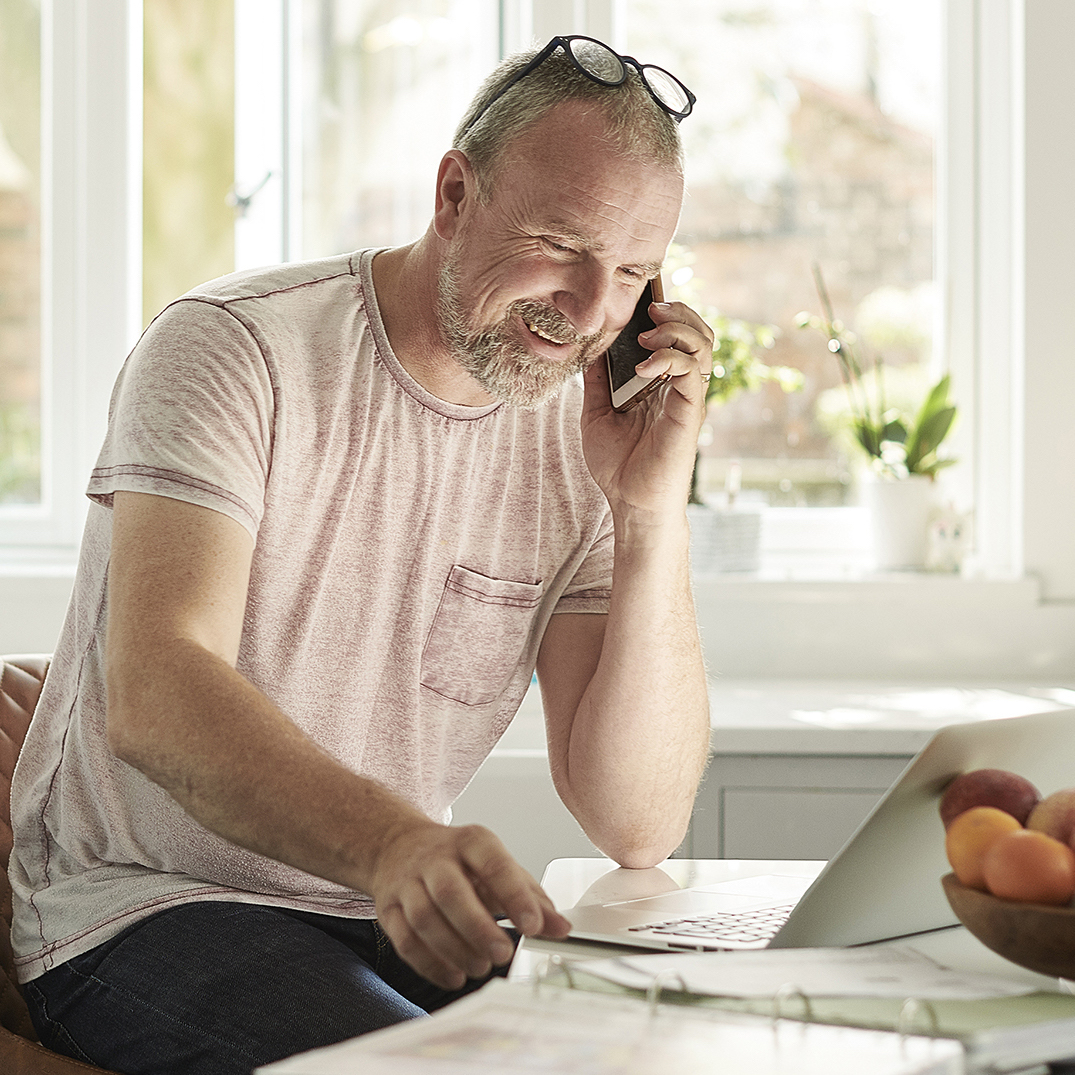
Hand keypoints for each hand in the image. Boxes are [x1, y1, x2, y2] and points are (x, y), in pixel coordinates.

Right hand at [368, 818, 571, 989]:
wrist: (398, 846)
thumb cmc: (458, 860)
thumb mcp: (498, 866)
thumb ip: (531, 897)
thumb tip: (561, 929)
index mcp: (471, 842)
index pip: (494, 865)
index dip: (514, 896)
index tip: (532, 926)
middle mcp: (436, 858)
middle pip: (451, 892)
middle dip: (478, 928)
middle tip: (503, 955)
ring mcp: (408, 882)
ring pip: (425, 918)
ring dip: (454, 949)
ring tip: (480, 967)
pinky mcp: (388, 907)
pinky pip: (404, 939)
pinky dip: (429, 963)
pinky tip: (453, 975)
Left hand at [581, 300, 713, 518]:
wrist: (630, 503)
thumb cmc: (617, 466)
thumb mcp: (595, 414)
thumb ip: (596, 381)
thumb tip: (587, 347)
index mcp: (660, 384)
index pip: (674, 336)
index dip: (666, 313)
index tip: (641, 301)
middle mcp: (678, 386)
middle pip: (697, 331)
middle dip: (677, 311)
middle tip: (650, 309)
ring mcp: (687, 397)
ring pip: (703, 344)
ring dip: (678, 328)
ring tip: (648, 332)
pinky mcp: (690, 411)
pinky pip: (692, 371)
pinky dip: (671, 357)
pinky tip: (645, 365)